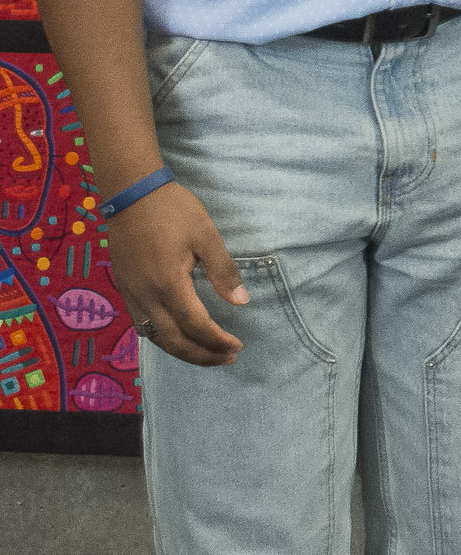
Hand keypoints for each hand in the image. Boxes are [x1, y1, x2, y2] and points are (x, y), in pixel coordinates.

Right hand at [106, 182, 245, 366]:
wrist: (131, 195)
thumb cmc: (174, 211)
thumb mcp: (206, 236)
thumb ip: (223, 271)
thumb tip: (242, 302)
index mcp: (168, 284)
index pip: (195, 325)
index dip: (216, 340)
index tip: (236, 347)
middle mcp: (145, 296)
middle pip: (172, 340)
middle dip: (200, 355)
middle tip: (226, 359)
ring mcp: (131, 294)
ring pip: (154, 337)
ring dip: (181, 350)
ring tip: (206, 355)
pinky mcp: (124, 289)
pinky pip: (142, 325)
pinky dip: (161, 338)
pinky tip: (177, 337)